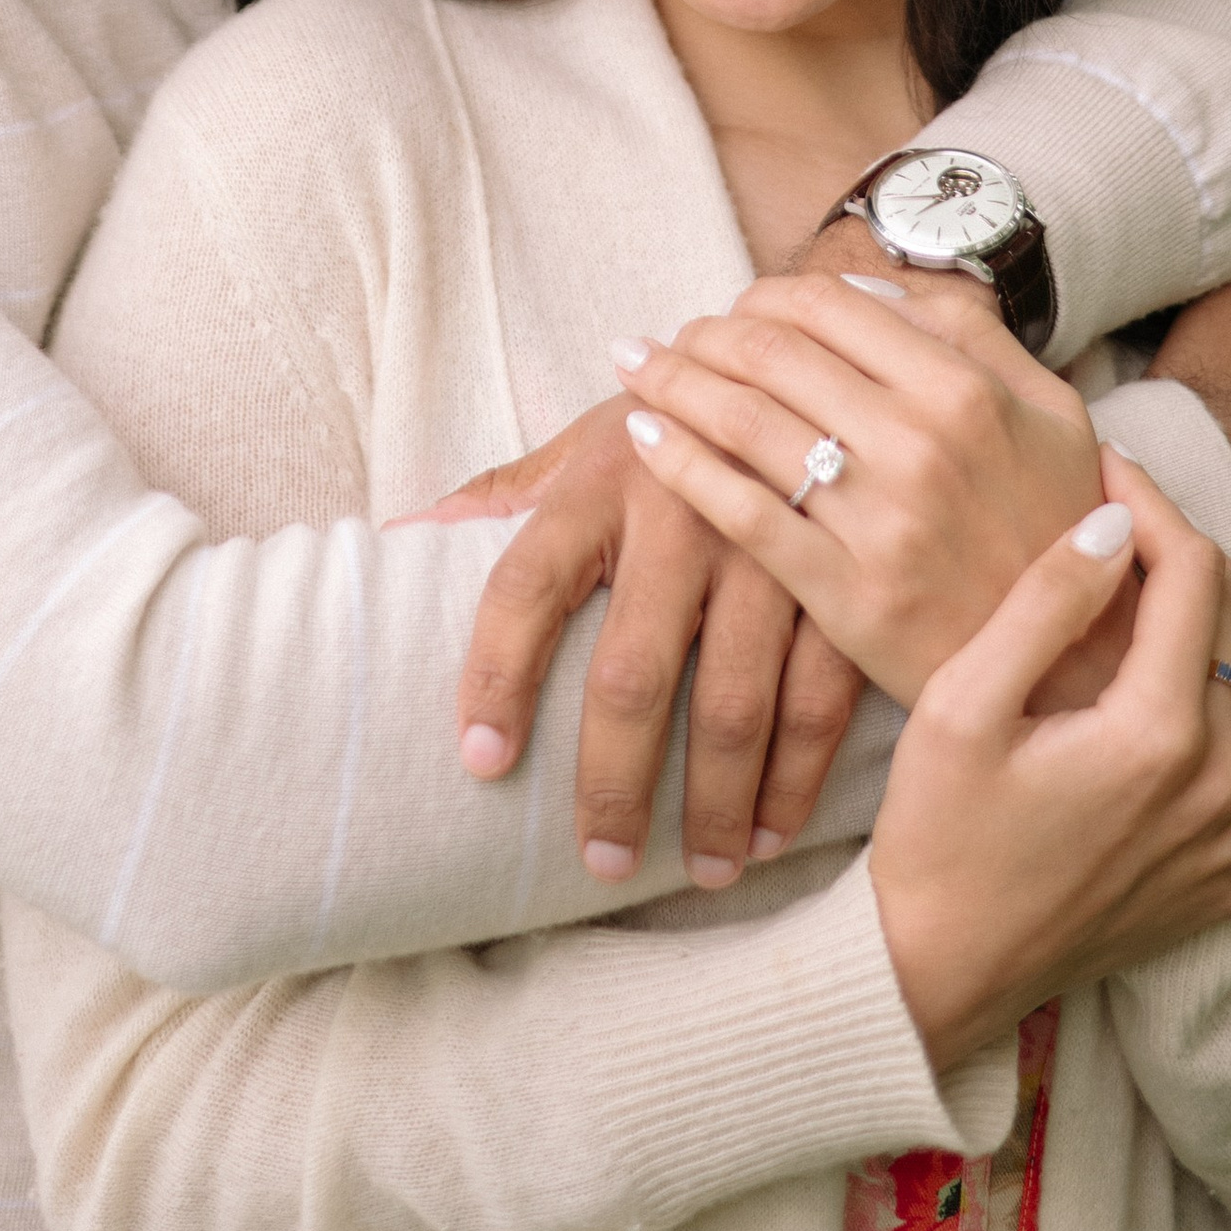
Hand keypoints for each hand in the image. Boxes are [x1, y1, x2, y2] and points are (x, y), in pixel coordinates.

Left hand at [420, 397, 860, 887]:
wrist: (802, 361)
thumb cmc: (668, 425)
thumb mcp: (581, 444)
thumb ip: (500, 496)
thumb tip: (393, 538)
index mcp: (598, 482)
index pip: (525, 586)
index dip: (496, 676)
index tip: (480, 762)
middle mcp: (679, 511)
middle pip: (630, 670)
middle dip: (613, 780)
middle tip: (601, 859)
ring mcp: (766, 547)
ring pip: (733, 702)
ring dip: (716, 802)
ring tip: (704, 869)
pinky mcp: (837, 575)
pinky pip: (818, 696)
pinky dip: (797, 777)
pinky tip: (775, 830)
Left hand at [615, 264, 1103, 704]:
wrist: (1074, 670)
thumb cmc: (1056, 527)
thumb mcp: (1052, 411)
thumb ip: (967, 333)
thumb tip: (865, 287)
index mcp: (964, 389)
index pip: (827, 304)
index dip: (763, 294)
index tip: (736, 306)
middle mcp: (917, 445)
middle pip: (771, 354)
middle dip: (704, 332)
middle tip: (670, 335)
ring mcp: (878, 521)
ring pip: (744, 422)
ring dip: (673, 381)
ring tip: (636, 367)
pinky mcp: (845, 594)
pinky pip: (740, 512)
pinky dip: (679, 463)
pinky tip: (642, 436)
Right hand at [869, 456, 1230, 1070]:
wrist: (943, 969)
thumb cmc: (935, 833)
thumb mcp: (962, 703)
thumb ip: (1045, 604)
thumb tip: (1114, 521)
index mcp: (1155, 738)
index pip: (1192, 577)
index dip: (1151, 503)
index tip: (1105, 467)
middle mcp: (1221, 790)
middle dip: (1189, 551)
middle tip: (1127, 518)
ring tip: (1173, 587)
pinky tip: (1228, 682)